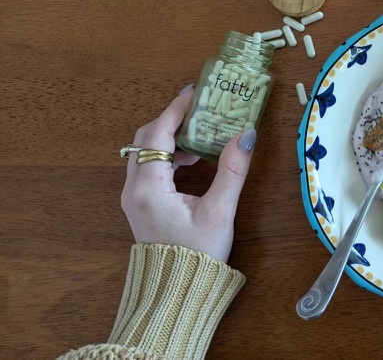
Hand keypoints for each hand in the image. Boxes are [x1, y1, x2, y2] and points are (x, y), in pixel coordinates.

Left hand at [121, 86, 255, 262]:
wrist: (176, 293)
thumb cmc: (197, 254)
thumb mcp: (220, 211)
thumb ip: (232, 170)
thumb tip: (245, 134)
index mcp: (149, 188)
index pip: (157, 134)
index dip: (176, 109)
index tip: (196, 91)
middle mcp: (134, 188)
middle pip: (144, 138)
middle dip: (171, 119)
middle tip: (199, 107)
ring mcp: (134, 197)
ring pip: (143, 152)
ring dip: (169, 136)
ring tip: (200, 131)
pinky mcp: (141, 204)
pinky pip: (148, 167)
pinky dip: (167, 154)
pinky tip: (191, 159)